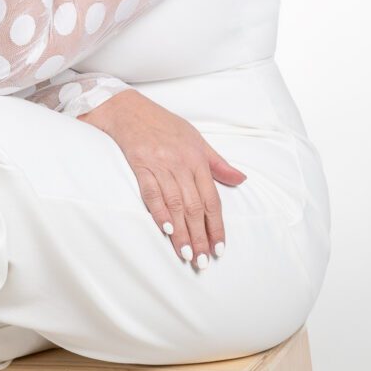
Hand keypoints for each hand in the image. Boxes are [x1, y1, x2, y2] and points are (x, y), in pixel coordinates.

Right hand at [81, 90, 247, 269]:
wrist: (129, 109)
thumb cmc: (164, 126)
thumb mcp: (196, 140)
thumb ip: (218, 164)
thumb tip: (241, 180)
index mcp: (197, 159)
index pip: (211, 199)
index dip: (216, 225)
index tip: (219, 247)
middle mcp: (181, 164)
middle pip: (194, 206)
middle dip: (200, 235)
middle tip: (203, 261)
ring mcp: (160, 165)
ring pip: (175, 203)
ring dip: (181, 231)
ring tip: (187, 254)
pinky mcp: (140, 166)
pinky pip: (150, 192)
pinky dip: (159, 211)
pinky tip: (165, 229)